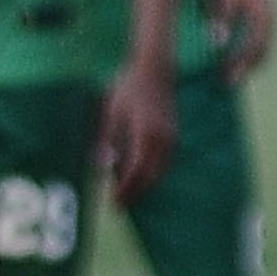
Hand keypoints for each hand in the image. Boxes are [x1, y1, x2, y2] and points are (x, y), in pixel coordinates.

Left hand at [99, 57, 179, 204]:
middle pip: (150, 176)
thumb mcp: (111, 111)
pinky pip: (164, 163)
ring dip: (144, 185)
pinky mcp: (173, 136)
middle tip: (117, 206)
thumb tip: (103, 167)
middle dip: (134, 193)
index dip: (125, 189)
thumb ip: (108, 139)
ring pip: (160, 172)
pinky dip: (152, 174)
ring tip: (126, 196)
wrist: (154, 69)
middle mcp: (163, 139)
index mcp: (146, 133)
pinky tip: (139, 179)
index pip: (136, 170)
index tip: (113, 202)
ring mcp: (171, 138)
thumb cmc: (128, 87)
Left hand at [210, 0, 276, 82]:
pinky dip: (250, 54)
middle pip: (262, 56)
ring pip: (264, 51)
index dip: (239, 66)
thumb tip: (217, 42)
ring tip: (230, 74)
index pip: (253, 51)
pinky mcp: (269, 21)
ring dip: (249, 64)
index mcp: (262, 19)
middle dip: (245, 70)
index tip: (225, 78)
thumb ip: (221, 19)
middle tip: (226, 81)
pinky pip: (262, 44)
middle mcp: (271, 23)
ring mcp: (273, 22)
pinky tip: (234, 59)